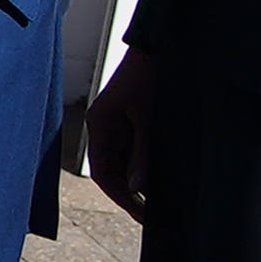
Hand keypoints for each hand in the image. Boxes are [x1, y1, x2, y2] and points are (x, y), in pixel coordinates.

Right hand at [81, 47, 154, 214]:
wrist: (157, 46)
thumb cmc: (150, 77)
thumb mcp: (148, 118)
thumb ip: (143, 152)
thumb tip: (138, 187)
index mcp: (99, 125)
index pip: (103, 173)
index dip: (120, 197)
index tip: (141, 214)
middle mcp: (104, 129)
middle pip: (112, 172)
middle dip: (130, 194)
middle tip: (152, 215)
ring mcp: (117, 125)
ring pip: (124, 164)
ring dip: (139, 182)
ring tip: (160, 202)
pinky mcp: (131, 122)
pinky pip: (134, 152)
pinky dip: (145, 167)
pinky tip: (161, 179)